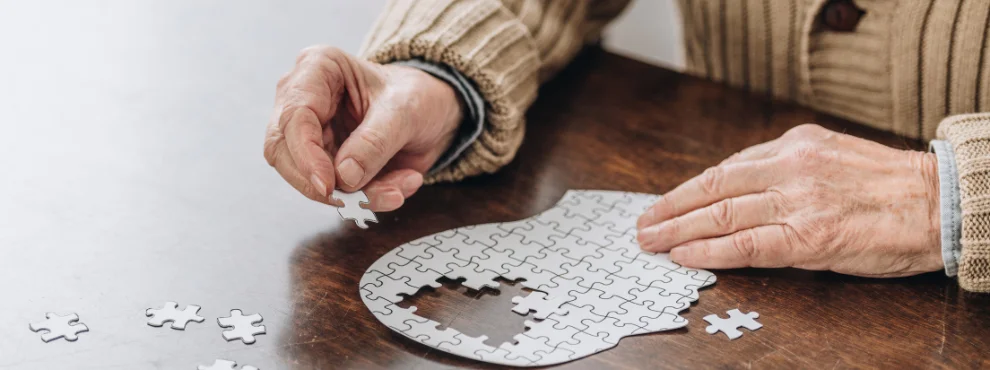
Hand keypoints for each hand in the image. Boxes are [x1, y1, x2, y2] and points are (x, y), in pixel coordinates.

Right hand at [264, 46, 463, 210]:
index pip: (294, 116)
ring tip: (398, 188)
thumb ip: (375, 142)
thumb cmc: (416, 95)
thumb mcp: (405, 111)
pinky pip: (334, 191)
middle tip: (358, 200)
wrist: (433, 112)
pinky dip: (367, 197)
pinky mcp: (323, 161)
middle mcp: (304, 99)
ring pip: (307, 178)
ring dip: (354, 194)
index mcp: (318, 68)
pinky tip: (399, 186)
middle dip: (321, 183)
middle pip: (283, 151)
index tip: (329, 185)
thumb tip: (344, 176)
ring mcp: (310, 133)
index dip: (306, 156)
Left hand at [636, 124, 942, 277]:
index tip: (664, 202)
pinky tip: (685, 256)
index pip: (725, 168)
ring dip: (678, 230)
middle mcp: (789, 168)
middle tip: (643, 224)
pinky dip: (709, 251)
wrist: (939, 203)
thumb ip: (786, 167)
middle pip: (713, 189)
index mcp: (794, 145)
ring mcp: (797, 202)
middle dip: (671, 208)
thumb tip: (738, 188)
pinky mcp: (808, 237)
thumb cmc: (887, 186)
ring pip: (721, 215)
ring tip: (652, 242)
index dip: (688, 189)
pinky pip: (746, 245)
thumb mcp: (831, 155)